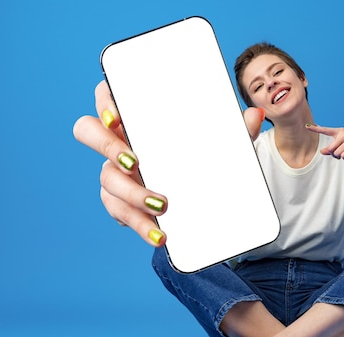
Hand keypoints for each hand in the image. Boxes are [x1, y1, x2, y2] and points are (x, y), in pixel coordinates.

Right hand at [73, 80, 264, 245]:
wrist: (199, 193)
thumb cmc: (200, 154)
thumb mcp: (220, 143)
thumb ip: (235, 130)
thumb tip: (255, 115)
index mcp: (137, 117)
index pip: (108, 95)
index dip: (105, 102)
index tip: (117, 116)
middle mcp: (119, 141)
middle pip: (88, 132)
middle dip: (106, 146)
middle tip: (133, 162)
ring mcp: (115, 172)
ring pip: (106, 179)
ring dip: (131, 193)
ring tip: (160, 205)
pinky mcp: (120, 202)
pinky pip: (118, 212)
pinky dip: (139, 224)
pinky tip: (159, 234)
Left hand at [306, 124, 343, 162]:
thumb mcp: (341, 148)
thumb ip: (330, 150)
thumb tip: (321, 152)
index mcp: (340, 132)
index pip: (325, 130)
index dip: (315, 129)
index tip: (306, 126)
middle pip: (330, 149)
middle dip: (335, 154)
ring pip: (336, 154)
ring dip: (341, 157)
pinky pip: (343, 156)